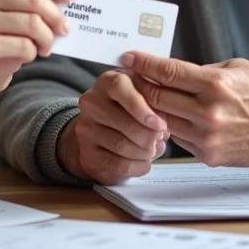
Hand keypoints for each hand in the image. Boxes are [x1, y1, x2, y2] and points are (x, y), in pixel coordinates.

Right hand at [57, 69, 170, 184]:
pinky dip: (138, 166)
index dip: (141, 107)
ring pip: (122, 145)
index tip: (160, 124)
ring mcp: (86, 129)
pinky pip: (117, 164)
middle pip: (123, 122)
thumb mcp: (142, 94)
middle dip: (149, 135)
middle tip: (160, 139)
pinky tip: (145, 162)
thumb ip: (154, 103)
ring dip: (145, 152)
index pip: (119, 88)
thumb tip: (163, 129)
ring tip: (154, 149)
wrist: (101, 127)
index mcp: (107, 81)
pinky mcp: (87, 153)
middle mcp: (91, 102)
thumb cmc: (130, 106)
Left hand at [122, 53, 248, 167]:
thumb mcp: (233, 69)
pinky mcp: (209, 155)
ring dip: (151, 109)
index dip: (143, 63)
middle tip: (130, 77)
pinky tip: (170, 117)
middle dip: (140, 85)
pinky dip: (171, 127)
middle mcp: (209, 112)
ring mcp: (208, 137)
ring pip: (163, 121)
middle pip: (157, 97)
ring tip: (145, 97)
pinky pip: (179, 139)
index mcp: (215, 84)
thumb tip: (168, 72)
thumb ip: (199, 73)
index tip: (128, 56)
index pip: (166, 72)